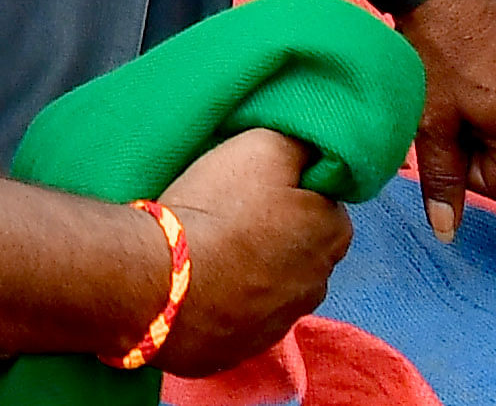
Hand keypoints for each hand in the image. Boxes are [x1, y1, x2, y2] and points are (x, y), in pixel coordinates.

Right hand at [154, 125, 353, 380]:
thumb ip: (300, 144)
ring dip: (251, 269)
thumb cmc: (218, 208)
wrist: (162, 282)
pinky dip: (226, 300)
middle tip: (229, 211)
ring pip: (271, 283)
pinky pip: (240, 316)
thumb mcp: (263, 145)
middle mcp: (319, 284)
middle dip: (274, 230)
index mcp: (333, 232)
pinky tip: (197, 282)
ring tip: (209, 248)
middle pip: (299, 244)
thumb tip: (315, 148)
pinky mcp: (242, 351)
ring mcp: (280, 324)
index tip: (254, 181)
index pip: (322, 199)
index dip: (290, 186)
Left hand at [395, 0, 495, 236]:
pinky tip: (449, 61)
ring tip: (438, 86)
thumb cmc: (436, 54)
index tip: (436, 142)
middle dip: (467, 144)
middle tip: (433, 114)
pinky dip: (476, 84)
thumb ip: (443, 179)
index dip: (461, 174)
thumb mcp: (434, 125)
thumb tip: (447, 231)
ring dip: (469, 114)